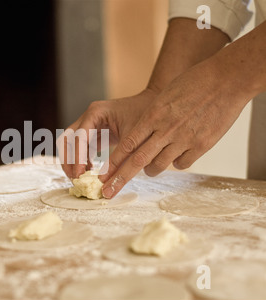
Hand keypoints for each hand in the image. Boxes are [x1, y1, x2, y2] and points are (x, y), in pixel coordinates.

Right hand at [56, 89, 157, 179]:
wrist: (152, 105)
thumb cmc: (145, 116)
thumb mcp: (134, 139)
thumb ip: (121, 160)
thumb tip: (111, 182)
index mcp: (95, 112)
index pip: (79, 137)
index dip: (77, 157)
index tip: (79, 175)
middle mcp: (88, 117)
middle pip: (66, 139)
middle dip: (68, 160)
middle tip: (75, 179)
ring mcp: (88, 124)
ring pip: (70, 144)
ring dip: (72, 161)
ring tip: (81, 177)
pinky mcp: (92, 132)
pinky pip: (79, 147)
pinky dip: (80, 160)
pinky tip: (89, 171)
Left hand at [101, 57, 250, 197]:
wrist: (226, 79)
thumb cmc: (194, 83)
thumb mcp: (165, 97)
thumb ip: (151, 118)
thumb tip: (140, 137)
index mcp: (153, 115)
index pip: (128, 144)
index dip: (114, 162)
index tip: (103, 174)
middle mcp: (166, 129)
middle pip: (138, 160)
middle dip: (120, 178)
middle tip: (107, 191)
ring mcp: (184, 138)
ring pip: (159, 165)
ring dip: (150, 170)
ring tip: (149, 170)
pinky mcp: (202, 145)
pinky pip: (182, 163)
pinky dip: (176, 163)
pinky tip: (177, 156)